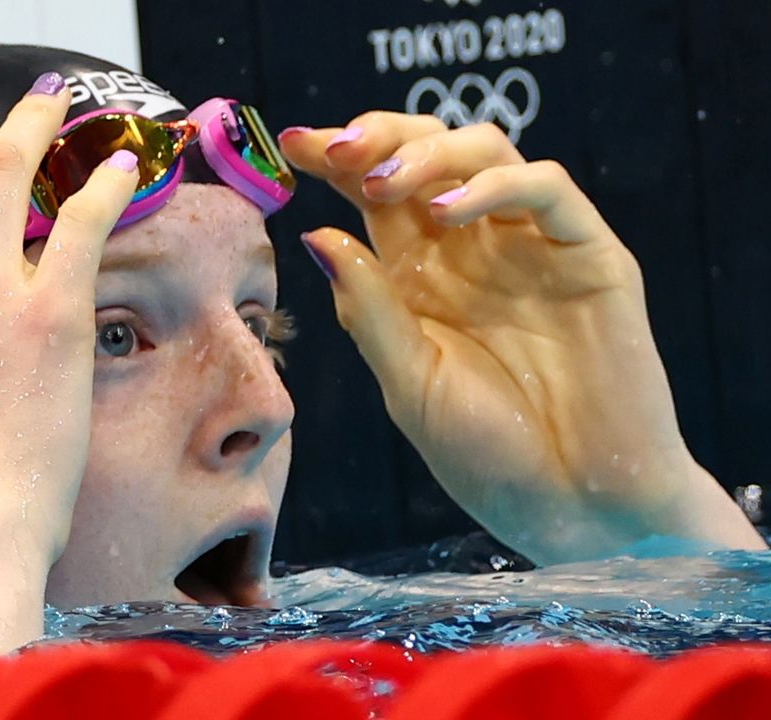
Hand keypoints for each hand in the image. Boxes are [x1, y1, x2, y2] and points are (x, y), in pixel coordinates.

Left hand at [280, 114, 763, 563]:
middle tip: (338, 149)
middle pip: (426, 154)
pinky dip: (496, 185)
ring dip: (430, 153)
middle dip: (379, 137)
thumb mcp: (409, 384)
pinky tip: (448, 212)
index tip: (289, 145)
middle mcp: (473, 250)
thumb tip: (315, 235)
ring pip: (486, 153)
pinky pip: (548, 190)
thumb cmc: (488, 456)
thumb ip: (369, 310)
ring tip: (386, 183)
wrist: (575, 510)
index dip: (335, 160)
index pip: (374, 194)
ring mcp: (533, 247)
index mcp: (421, 276)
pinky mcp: (591, 256)